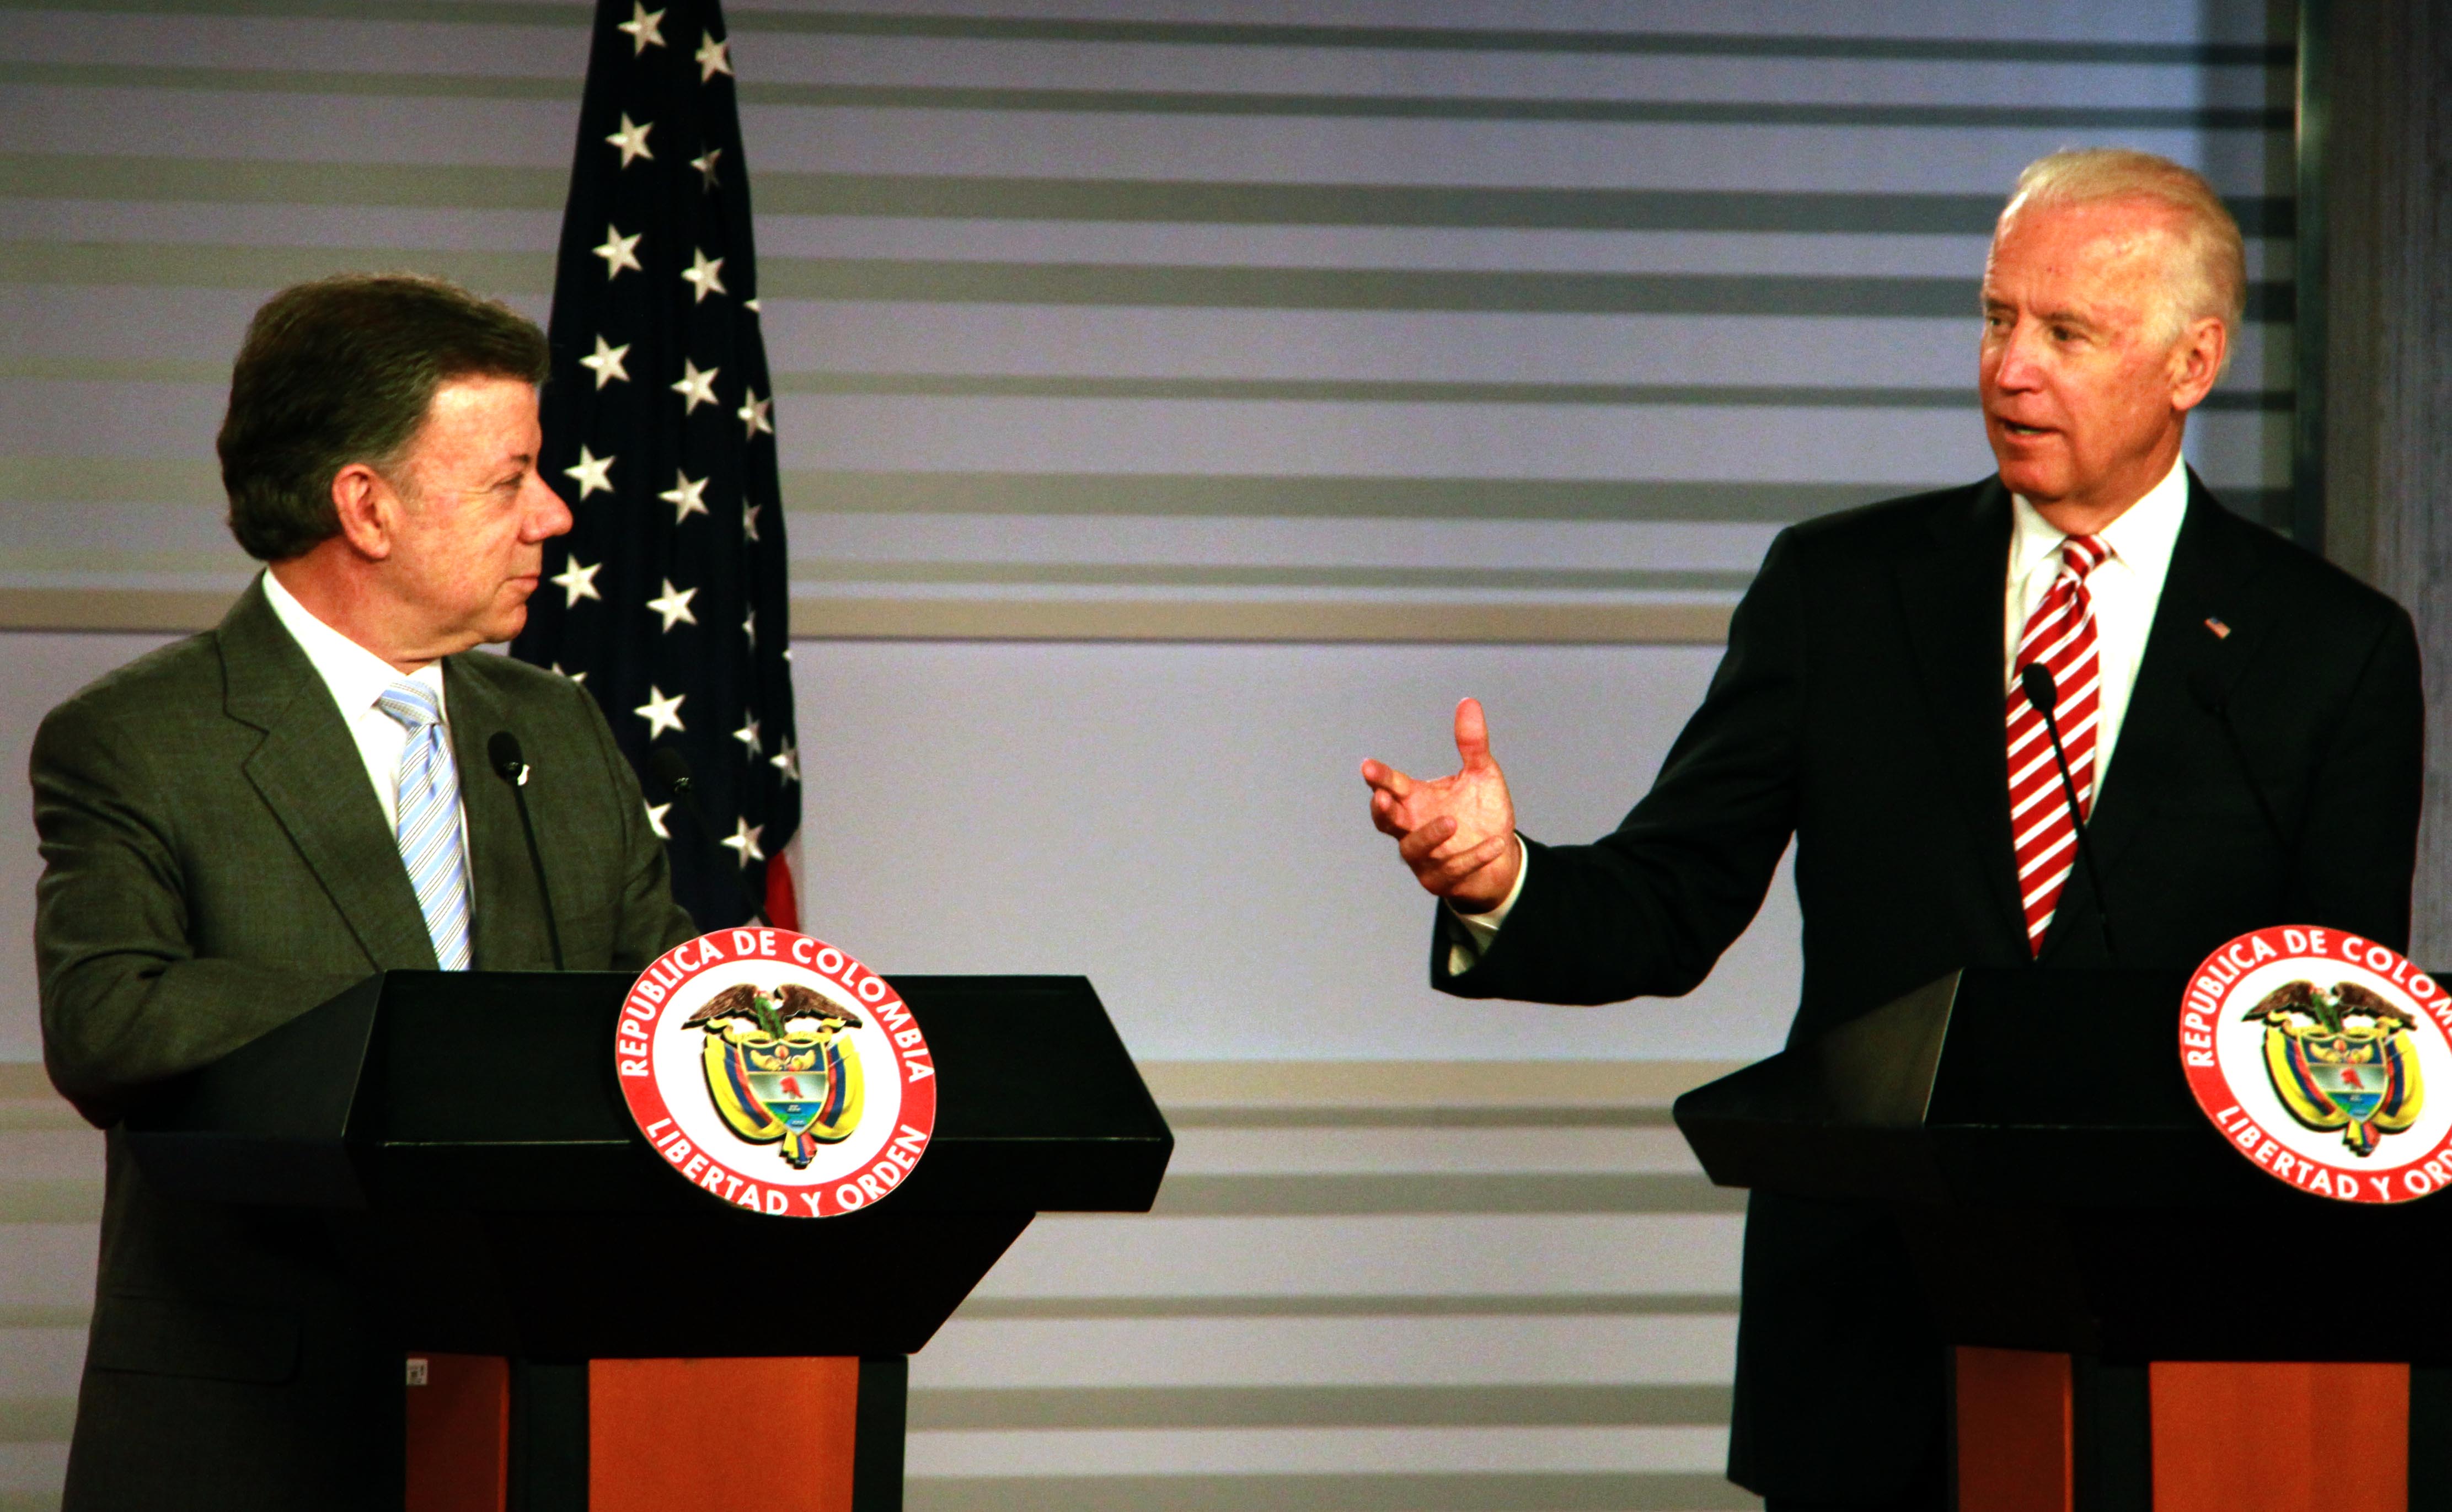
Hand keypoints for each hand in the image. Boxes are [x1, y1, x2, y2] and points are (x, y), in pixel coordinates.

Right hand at [1361, 697, 1520, 909]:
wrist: (1500, 856)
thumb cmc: (1482, 813)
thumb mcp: (1482, 774)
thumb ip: (1472, 743)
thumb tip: (1469, 701)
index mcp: (1415, 799)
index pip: (1391, 785)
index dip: (1379, 777)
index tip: (1368, 767)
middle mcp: (1412, 827)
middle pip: (1386, 820)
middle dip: (1383, 810)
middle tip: (1384, 797)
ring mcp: (1423, 857)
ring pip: (1413, 848)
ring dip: (1429, 835)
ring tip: (1451, 821)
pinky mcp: (1441, 879)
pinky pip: (1452, 869)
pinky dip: (1473, 855)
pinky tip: (1496, 842)